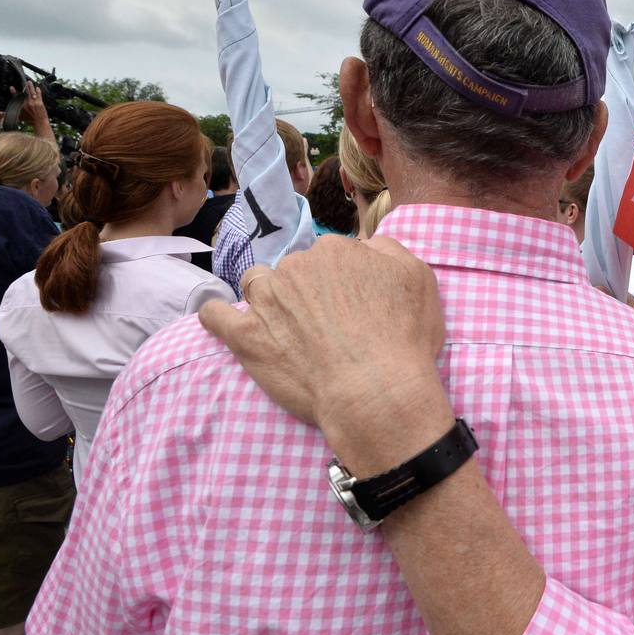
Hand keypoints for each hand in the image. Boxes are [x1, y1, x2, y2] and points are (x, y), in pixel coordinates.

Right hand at [11, 81, 49, 127]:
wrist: (39, 122)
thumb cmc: (30, 120)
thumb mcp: (20, 116)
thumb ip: (16, 112)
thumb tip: (8, 113)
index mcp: (22, 106)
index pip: (16, 97)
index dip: (13, 92)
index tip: (11, 88)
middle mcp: (27, 103)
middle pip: (25, 93)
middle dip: (24, 86)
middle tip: (24, 81)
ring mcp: (34, 103)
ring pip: (31, 92)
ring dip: (31, 87)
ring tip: (30, 82)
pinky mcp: (40, 103)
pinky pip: (38, 95)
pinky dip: (38, 91)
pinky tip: (38, 88)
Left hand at [199, 236, 448, 461]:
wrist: (375, 390)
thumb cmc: (403, 338)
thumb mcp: (419, 278)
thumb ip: (389, 250)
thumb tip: (367, 244)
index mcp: (336, 251)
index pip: (333, 255)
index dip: (344, 280)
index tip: (354, 304)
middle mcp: (296, 267)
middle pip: (295, 269)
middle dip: (307, 290)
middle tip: (328, 323)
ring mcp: (267, 301)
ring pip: (257, 283)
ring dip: (267, 296)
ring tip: (284, 323)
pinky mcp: (246, 336)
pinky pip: (215, 316)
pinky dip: (215, 314)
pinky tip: (219, 317)